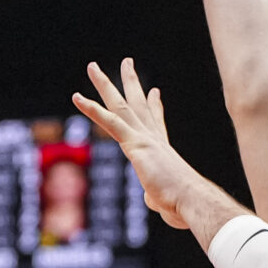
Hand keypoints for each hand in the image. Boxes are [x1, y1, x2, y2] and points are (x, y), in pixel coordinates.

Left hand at [74, 59, 199, 228]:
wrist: (190, 199)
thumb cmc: (182, 205)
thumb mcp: (166, 201)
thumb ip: (156, 197)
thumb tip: (153, 200)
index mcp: (162, 150)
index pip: (156, 122)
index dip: (154, 106)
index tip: (154, 91)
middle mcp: (154, 138)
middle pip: (139, 104)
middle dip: (131, 82)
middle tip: (126, 62)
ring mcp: (144, 137)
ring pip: (120, 104)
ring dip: (105, 84)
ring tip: (92, 66)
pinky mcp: (134, 143)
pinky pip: (109, 121)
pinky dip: (92, 109)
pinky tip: (77, 97)